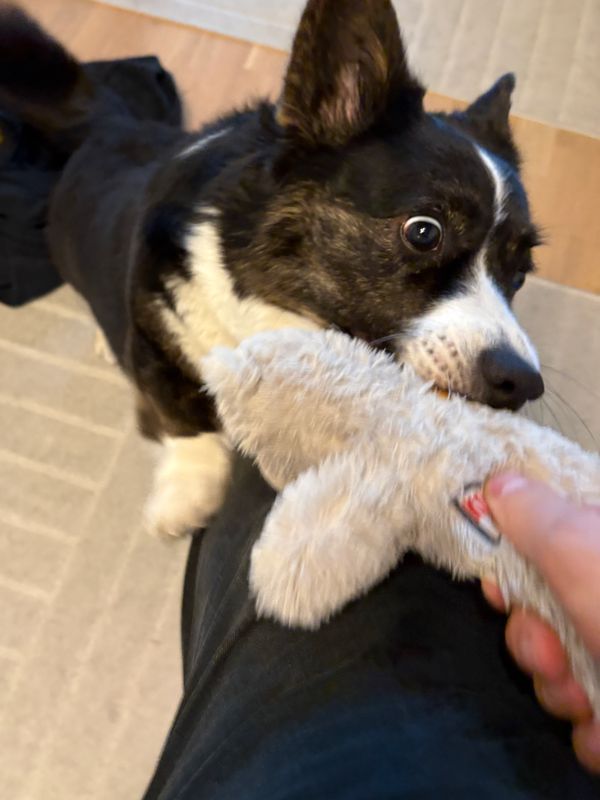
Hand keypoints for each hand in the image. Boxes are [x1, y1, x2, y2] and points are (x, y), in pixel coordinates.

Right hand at [481, 472, 599, 773]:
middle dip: (533, 640)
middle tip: (552, 652)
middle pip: (542, 610)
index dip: (513, 567)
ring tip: (584, 696)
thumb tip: (501, 482)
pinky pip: (588, 718)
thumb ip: (536, 515)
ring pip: (558, 666)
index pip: (546, 544)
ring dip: (558, 688)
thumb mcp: (584, 550)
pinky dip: (591, 731)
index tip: (500, 589)